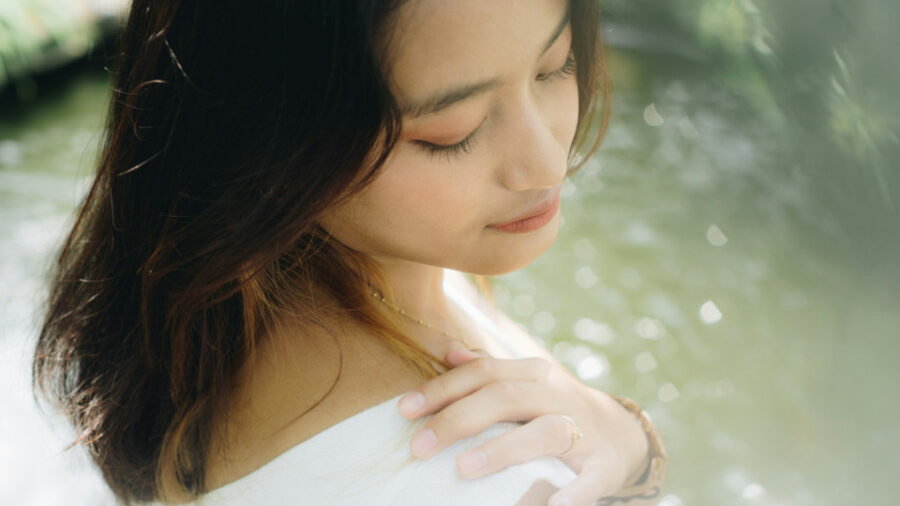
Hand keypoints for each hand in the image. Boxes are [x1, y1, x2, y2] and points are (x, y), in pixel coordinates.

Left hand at [396, 346, 651, 505]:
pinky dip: (572, 494)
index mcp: (534, 374)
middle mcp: (558, 396)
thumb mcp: (527, 383)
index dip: (442, 389)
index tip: (404, 410)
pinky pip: (589, 481)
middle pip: (505, 398)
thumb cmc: (556, 409)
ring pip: (545, 432)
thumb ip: (488, 370)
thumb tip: (449, 352)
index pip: (483, 373)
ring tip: (464, 468)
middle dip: (458, 419)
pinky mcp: (603, 467)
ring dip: (502, 450)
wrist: (622, 435)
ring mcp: (583, 431)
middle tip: (418, 446)